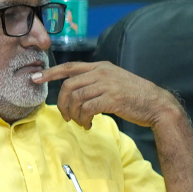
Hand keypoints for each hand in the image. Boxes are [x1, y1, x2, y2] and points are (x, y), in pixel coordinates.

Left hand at [37, 61, 181, 129]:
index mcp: (100, 66)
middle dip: (62, 103)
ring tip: (80, 122)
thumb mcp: (113, 80)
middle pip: (68, 85)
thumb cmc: (133, 95)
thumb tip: (73, 92)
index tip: (35, 78)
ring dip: (74, 114)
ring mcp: (107, 85)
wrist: (156, 104)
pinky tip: (89, 125)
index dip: (50, 73)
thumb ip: (95, 81)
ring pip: (76, 99)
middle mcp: (102, 73)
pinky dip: (84, 119)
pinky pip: (87, 109)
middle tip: (66, 116)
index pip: (69, 67)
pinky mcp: (112, 99)